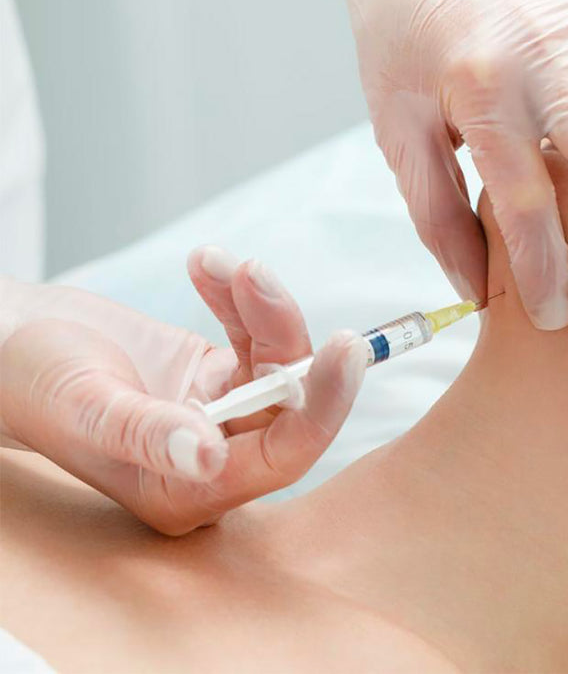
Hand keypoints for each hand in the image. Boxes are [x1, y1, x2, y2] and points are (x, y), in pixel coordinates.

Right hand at [0, 247, 367, 534]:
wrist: (6, 342)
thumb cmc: (31, 384)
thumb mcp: (86, 407)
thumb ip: (146, 435)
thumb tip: (206, 459)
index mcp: (188, 492)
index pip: (280, 457)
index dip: (322, 408)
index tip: (345, 351)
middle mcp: (215, 461)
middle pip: (290, 406)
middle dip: (288, 341)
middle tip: (282, 290)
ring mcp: (220, 414)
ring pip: (278, 363)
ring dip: (263, 308)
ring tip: (228, 266)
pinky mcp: (217, 374)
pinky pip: (253, 334)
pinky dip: (240, 297)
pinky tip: (206, 265)